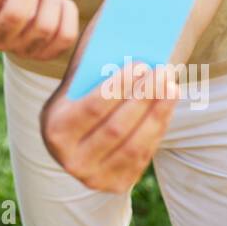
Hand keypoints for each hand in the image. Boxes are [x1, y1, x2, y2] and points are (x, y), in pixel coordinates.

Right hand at [41, 63, 179, 193]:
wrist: (75, 137)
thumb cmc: (80, 97)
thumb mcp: (75, 83)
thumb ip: (92, 65)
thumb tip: (125, 41)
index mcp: (55, 129)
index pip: (92, 108)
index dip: (119, 87)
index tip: (141, 65)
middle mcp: (71, 160)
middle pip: (116, 128)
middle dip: (143, 98)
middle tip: (162, 73)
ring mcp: (94, 177)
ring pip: (134, 145)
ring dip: (158, 114)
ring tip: (171, 86)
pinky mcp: (116, 185)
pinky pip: (143, 156)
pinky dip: (158, 129)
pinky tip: (167, 106)